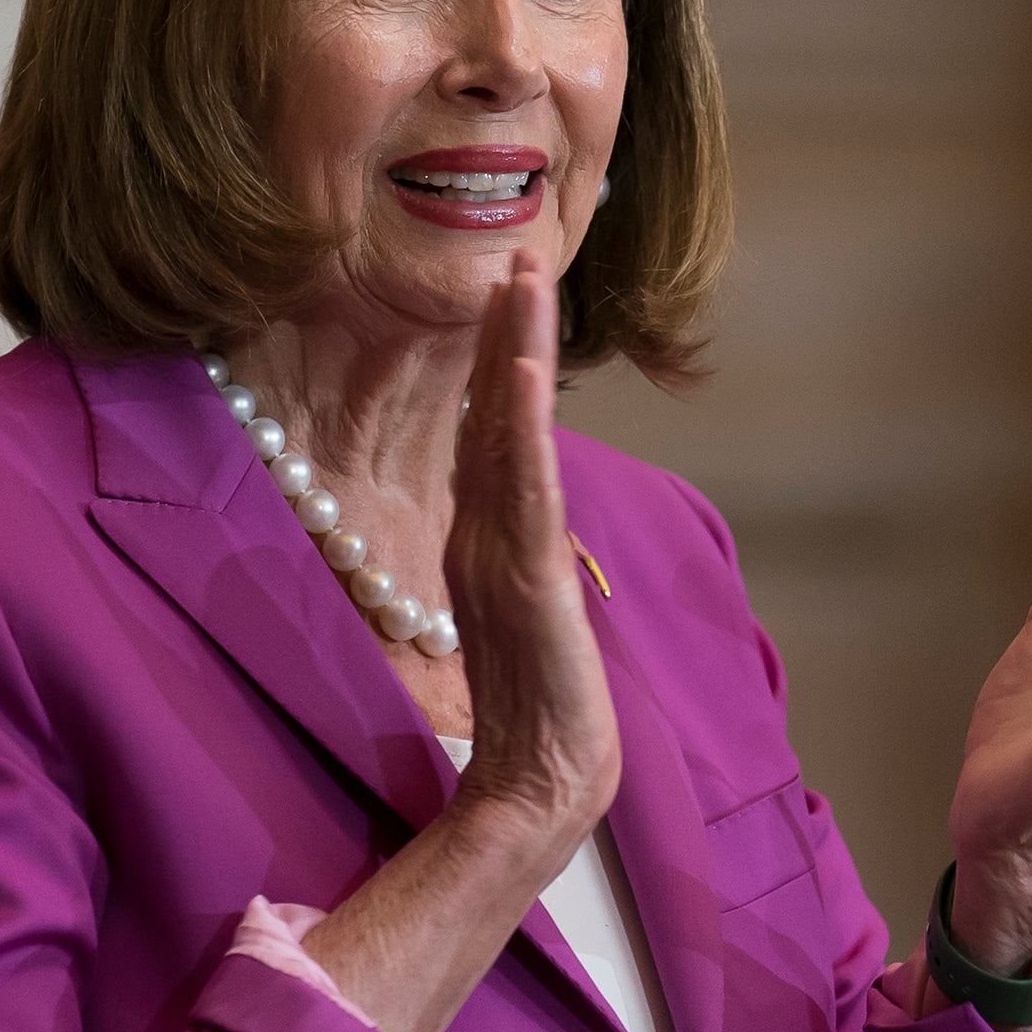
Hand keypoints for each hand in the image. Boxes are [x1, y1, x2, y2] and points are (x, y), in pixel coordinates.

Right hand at [442, 255, 621, 877]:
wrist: (546, 778)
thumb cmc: (537, 707)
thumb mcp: (520, 613)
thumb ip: (507, 560)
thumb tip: (508, 521)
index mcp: (485, 536)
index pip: (491, 431)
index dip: (500, 361)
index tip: (511, 291)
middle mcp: (485, 530)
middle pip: (494, 414)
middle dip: (507, 333)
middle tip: (519, 253)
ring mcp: (501, 548)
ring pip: (507, 434)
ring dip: (515, 355)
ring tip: (522, 282)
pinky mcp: (525, 574)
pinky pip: (523, 488)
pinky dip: (523, 428)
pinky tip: (528, 376)